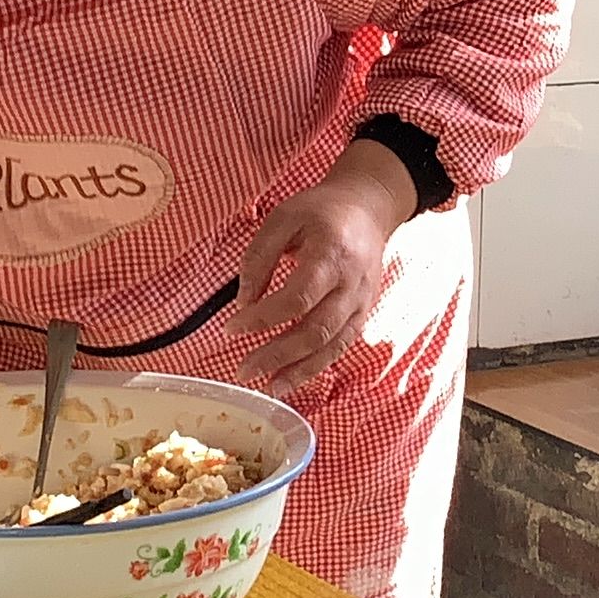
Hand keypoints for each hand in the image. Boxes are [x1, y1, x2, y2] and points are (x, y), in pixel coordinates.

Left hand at [226, 142, 419, 397]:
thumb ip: (260, 258)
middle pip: (315, 330)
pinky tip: (291, 379)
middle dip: (277, 355)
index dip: (262, 319)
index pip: (296, 298)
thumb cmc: (321, 211)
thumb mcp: (283, 218)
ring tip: (269, 388)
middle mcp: (350, 284)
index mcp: (330, 255)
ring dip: (299, 371)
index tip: (231, 328)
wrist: (368, 209)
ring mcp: (361, 302)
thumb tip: (244, 303)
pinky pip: (341, 347)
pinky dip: (316, 367)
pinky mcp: (363, 312)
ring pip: (332, 346)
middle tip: (243, 370)